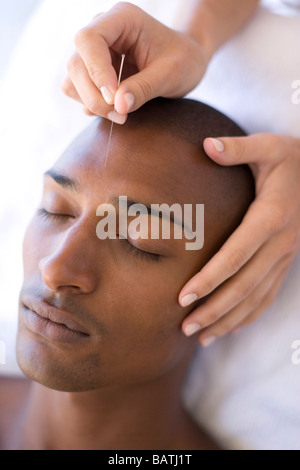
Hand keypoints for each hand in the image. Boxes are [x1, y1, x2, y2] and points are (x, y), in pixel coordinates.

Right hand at [61, 2, 208, 121]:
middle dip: (94, 96)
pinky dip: (91, 105)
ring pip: (72, 80)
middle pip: (76, 63)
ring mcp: (94, 52)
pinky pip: (77, 91)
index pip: (89, 39)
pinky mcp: (93, 72)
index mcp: (122, 19)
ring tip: (121, 114)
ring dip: (91, 103)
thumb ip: (145, 88)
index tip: (114, 98)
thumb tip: (118, 106)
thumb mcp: (171, 74)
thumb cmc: (183, 61)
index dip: (96, 72)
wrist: (185, 62)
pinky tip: (116, 109)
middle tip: (121, 116)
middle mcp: (102, 31)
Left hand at [179, 134, 299, 345]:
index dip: (210, 278)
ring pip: (256, 297)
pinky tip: (230, 328)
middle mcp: (280, 243)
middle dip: (214, 309)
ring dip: (229, 320)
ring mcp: (286, 256)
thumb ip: (237, 148)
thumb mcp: (267, 146)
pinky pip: (269, 296)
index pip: (236, 255)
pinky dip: (249, 316)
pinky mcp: (286, 262)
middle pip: (244, 285)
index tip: (184, 297)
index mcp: (271, 217)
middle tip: (184, 327)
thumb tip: (207, 145)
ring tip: (200, 336)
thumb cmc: (289, 159)